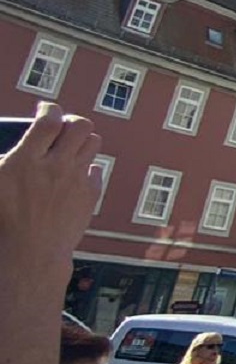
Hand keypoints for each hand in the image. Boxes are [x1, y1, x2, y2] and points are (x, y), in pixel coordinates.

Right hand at [0, 104, 101, 290]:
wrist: (29, 254)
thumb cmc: (2, 221)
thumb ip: (4, 160)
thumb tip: (9, 155)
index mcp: (26, 160)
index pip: (48, 120)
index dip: (49, 109)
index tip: (45, 110)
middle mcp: (55, 166)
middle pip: (79, 125)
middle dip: (71, 122)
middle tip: (61, 128)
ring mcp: (76, 180)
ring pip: (94, 142)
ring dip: (83, 141)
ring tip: (70, 148)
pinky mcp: (89, 196)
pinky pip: (97, 170)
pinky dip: (88, 168)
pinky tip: (75, 174)